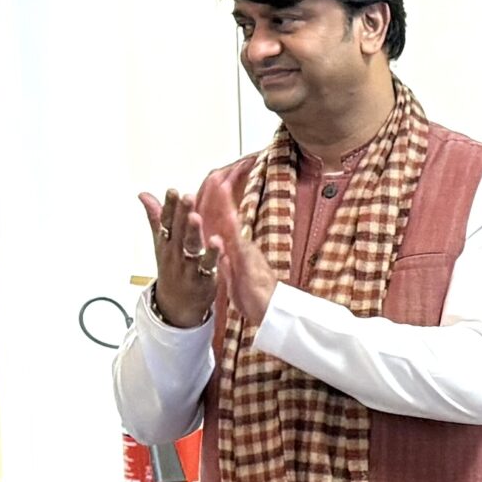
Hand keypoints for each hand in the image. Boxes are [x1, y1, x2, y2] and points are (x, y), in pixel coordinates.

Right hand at [139, 188, 218, 327]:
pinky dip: (213, 255)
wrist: (175, 306)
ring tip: (196, 217)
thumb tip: (143, 194)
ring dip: (193, 232)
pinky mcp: (203, 279)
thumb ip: (156, 217)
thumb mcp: (160, 243)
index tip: (172, 190)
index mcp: (166, 243)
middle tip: (187, 197)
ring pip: (190, 248)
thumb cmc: (171, 268)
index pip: (165, 222)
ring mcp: (188, 267)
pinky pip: (207, 266)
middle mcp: (174, 254)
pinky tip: (218, 242)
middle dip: (182, 214)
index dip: (169, 206)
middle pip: (178, 232)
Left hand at [201, 174, 277, 324]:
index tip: (210, 182)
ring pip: (233, 224)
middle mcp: (240, 245)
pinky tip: (230, 215)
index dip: (216, 203)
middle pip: (228, 215)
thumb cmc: (255, 295)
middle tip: (216, 169)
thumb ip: (224, 259)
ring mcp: (245, 252)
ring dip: (226, 205)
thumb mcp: (233, 274)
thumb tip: (217, 246)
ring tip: (219, 182)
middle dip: (222, 193)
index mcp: (234, 248)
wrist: (271, 311)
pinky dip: (234, 229)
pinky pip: (240, 244)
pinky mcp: (249, 263)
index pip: (223, 220)